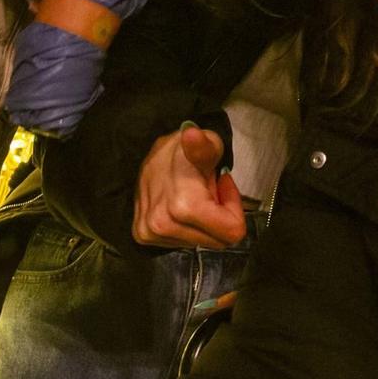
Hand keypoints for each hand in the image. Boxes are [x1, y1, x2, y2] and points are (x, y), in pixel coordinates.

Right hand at [132, 123, 246, 248]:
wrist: (146, 153)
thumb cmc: (182, 150)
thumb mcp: (206, 143)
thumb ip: (205, 146)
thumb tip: (192, 136)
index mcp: (183, 206)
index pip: (232, 232)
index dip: (234, 207)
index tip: (222, 186)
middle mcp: (164, 225)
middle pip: (218, 242)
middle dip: (219, 216)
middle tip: (208, 190)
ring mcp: (151, 233)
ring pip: (200, 243)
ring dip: (202, 221)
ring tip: (192, 195)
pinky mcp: (143, 236)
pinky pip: (182, 242)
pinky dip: (186, 226)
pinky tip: (179, 204)